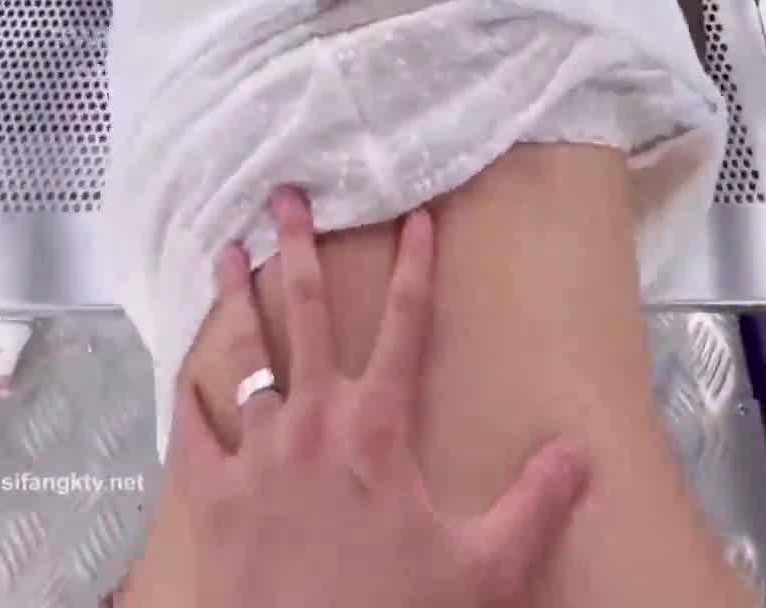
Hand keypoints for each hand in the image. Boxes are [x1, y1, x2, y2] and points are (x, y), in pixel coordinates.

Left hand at [170, 189, 587, 607]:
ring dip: (237, 300)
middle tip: (284, 196)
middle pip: (308, 315)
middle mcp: (314, 423)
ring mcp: (258, 456)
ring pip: (246, 357)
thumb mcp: (485, 568)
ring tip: (224, 252)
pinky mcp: (214, 497)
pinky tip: (186, 376)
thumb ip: (534, 505)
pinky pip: (195, 436)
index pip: (406, 327)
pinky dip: (191, 404)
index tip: (417, 216)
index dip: (415, 268)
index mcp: (379, 429)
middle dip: (299, 249)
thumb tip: (580, 451)